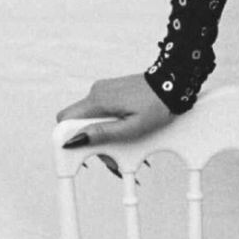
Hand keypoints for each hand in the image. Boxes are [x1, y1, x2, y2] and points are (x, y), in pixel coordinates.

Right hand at [56, 73, 173, 163]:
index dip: (67, 137)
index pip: (65, 119)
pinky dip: (107, 123)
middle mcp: (96, 92)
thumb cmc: (158, 105)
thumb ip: (103, 133)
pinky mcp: (111, 91)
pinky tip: (123, 130)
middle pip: (77, 121)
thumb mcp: (132, 127)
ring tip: (122, 143)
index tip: (78, 151)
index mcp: (99, 100)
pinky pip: (100, 110)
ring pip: (89, 117)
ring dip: (100, 133)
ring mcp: (103, 90)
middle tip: (109, 154)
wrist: (174, 84)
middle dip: (88, 140)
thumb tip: (77, 139)